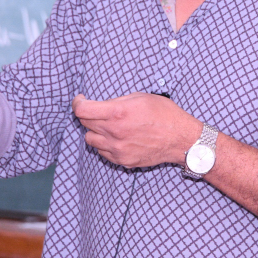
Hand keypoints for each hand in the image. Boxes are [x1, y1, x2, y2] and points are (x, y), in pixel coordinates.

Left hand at [72, 92, 201, 168]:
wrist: (180, 139)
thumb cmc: (164, 114)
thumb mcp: (140, 97)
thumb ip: (117, 101)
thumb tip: (102, 106)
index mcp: (117, 113)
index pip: (82, 110)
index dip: (78, 103)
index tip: (81, 100)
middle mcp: (114, 133)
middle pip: (85, 123)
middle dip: (89, 114)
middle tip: (99, 111)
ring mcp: (117, 149)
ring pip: (90, 139)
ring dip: (96, 131)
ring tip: (110, 126)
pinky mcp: (122, 160)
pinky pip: (103, 152)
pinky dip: (105, 144)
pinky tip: (119, 137)